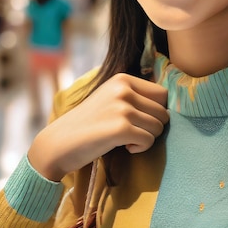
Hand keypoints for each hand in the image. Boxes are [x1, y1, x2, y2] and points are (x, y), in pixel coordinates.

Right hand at [28, 73, 168, 180]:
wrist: (58, 143)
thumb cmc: (87, 124)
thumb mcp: (110, 98)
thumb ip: (135, 96)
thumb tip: (168, 105)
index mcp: (122, 78)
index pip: (162, 94)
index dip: (156, 111)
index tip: (140, 121)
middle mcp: (124, 89)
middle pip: (163, 112)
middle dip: (152, 127)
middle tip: (132, 134)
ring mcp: (123, 107)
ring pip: (158, 127)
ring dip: (146, 138)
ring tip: (125, 140)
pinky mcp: (121, 128)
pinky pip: (149, 140)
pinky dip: (140, 148)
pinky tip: (124, 147)